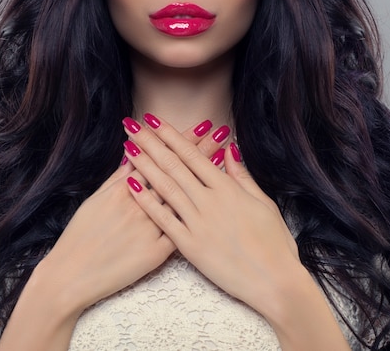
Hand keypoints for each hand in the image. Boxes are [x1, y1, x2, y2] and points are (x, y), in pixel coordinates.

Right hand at [39, 117, 228, 315]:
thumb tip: (134, 153)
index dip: (182, 141)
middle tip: (220, 132)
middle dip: (200, 151)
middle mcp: (140, 204)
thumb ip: (118, 176)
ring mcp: (149, 228)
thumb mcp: (96, 198)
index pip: (160, 158)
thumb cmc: (81, 234)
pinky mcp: (154, 253)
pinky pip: (181, 233)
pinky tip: (213, 204)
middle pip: (176, 172)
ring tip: (223, 160)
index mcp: (125, 189)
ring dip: (204, 178)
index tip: (201, 126)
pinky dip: (198, 216)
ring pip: (183, 198)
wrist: (71, 275)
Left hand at [122, 114, 301, 318]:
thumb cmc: (274, 243)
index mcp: (227, 188)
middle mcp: (209, 201)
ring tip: (128, 147)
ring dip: (144, 165)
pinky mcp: (190, 247)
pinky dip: (147, 202)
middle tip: (132, 125)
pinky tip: (132, 187)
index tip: (153, 120)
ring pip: (165, 187)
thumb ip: (242, 175)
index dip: (170, 135)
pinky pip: (163, 220)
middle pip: (174, 165)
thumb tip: (230, 149)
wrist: (276, 282)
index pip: (192, 154)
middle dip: (150, 142)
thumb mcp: (263, 202)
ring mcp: (198, 223)